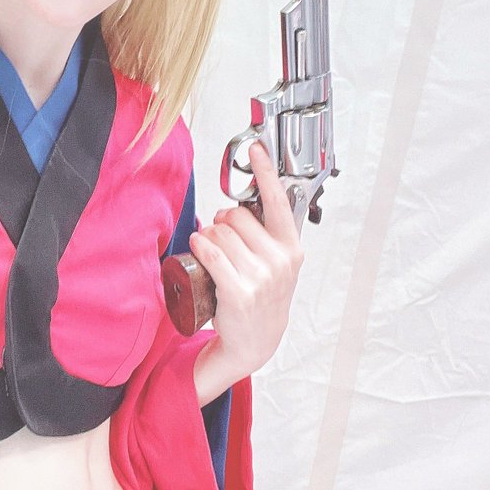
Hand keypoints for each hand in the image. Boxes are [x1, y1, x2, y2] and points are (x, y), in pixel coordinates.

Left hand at [190, 140, 303, 397]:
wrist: (256, 340)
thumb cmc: (263, 296)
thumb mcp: (277, 263)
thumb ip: (267, 234)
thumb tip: (241, 204)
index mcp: (291, 247)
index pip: (278, 201)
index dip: (266, 172)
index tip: (258, 148)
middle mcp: (280, 260)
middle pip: (236, 215)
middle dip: (222, 221)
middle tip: (222, 237)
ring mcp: (261, 277)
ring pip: (220, 233)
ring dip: (208, 236)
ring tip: (212, 251)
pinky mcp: (239, 291)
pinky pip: (211, 252)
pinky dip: (200, 245)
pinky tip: (199, 248)